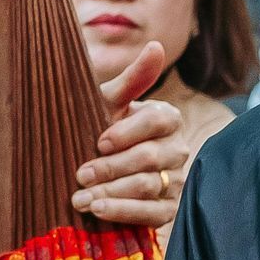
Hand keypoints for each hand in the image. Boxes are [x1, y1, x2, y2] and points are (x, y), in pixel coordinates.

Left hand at [71, 42, 187, 226]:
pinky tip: (98, 210)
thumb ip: (132, 79)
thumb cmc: (100, 130)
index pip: (158, 121)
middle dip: (111, 167)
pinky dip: (123, 212)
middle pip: (150, 157)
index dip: (127, 133)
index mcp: (167, 118)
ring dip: (111, 192)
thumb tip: (155, 44)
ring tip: (80, 198)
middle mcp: (178, 149)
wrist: (91, 169)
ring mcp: (176, 181)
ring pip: (148, 186)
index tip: (98, 142)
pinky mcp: (169, 209)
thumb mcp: (108, 104)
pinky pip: (152, 214)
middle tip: (81, 174)